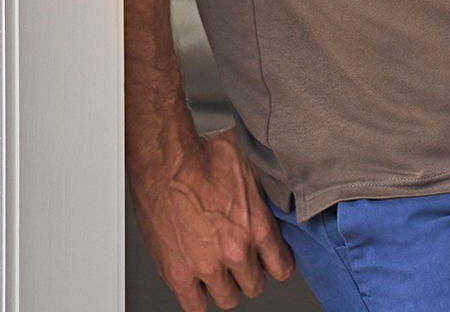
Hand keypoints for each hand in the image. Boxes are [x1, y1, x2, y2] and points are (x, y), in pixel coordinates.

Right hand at [129, 125, 296, 310]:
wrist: (165, 159)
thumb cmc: (204, 154)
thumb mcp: (252, 162)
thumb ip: (270, 184)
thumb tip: (284, 183)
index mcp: (257, 226)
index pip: (282, 267)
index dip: (277, 261)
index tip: (270, 257)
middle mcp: (235, 251)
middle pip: (255, 285)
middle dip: (250, 272)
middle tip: (241, 257)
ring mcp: (206, 266)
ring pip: (228, 298)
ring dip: (226, 284)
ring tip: (219, 267)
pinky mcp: (177, 273)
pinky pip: (194, 306)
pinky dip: (198, 297)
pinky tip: (198, 282)